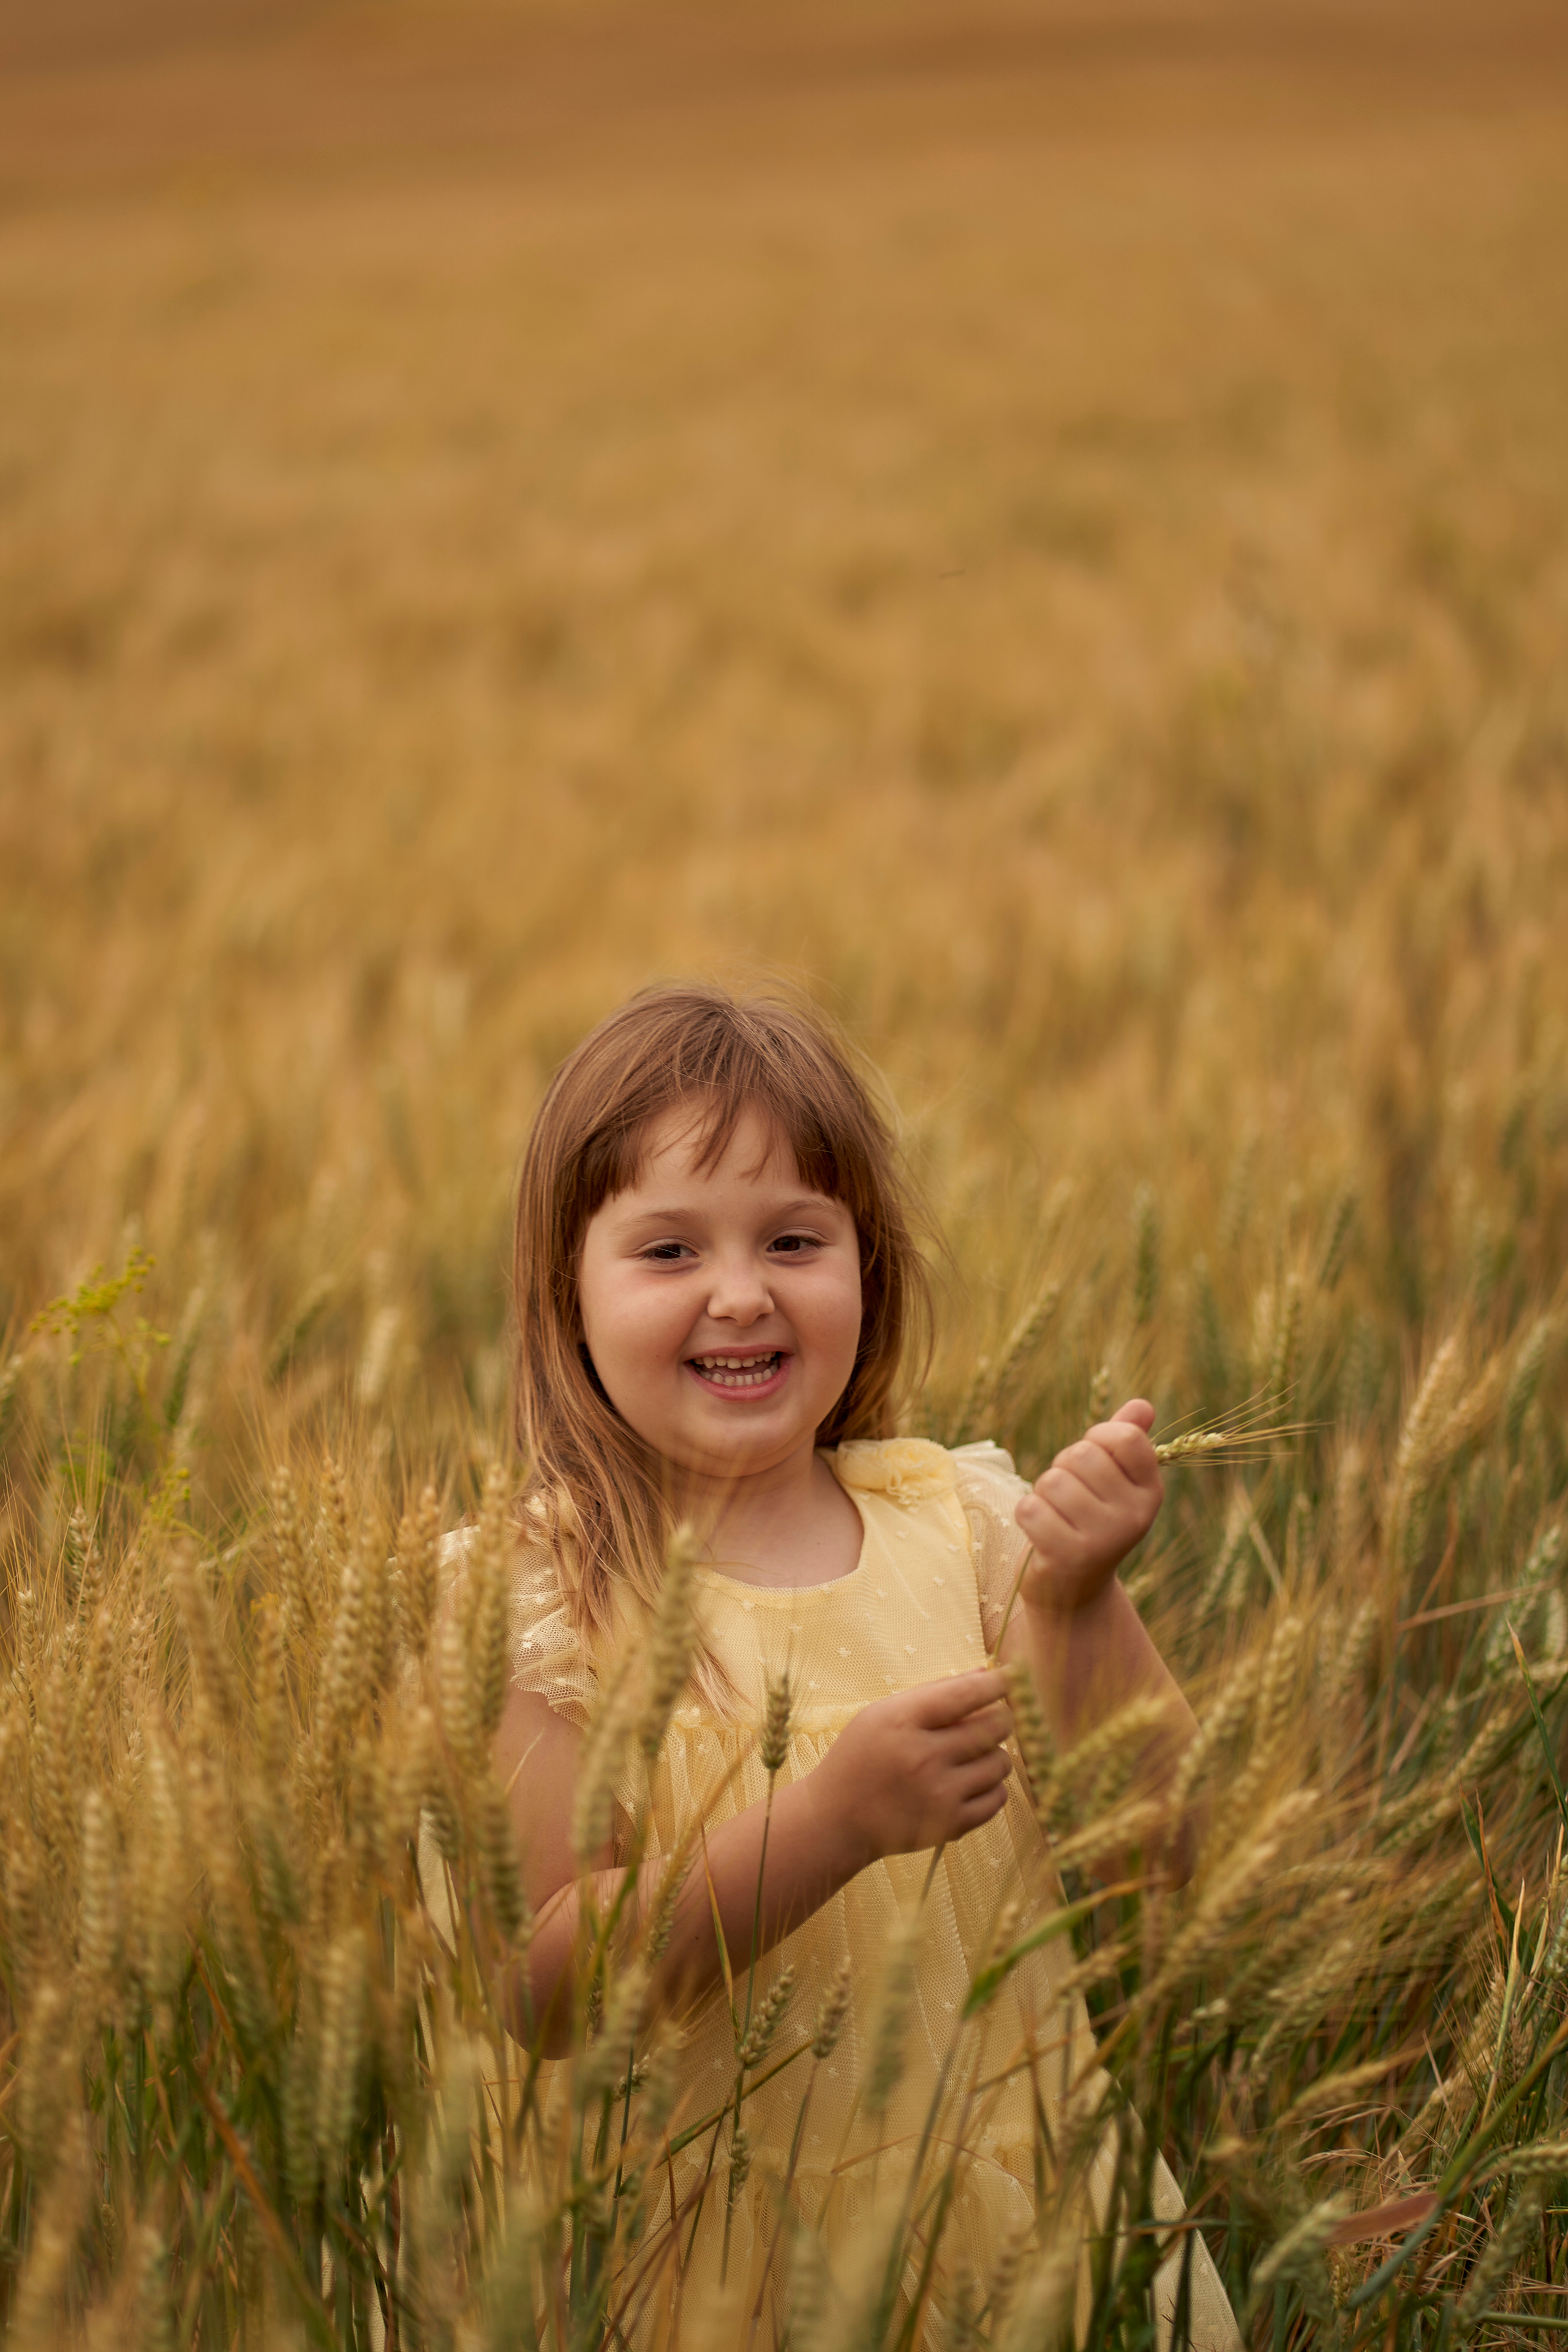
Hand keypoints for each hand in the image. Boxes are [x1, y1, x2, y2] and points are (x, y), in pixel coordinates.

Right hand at [808, 1670, 1013, 1868]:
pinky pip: (998, 1799)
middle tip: (991, 1720)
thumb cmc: (861, 1757)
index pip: (965, 1694)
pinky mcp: (950, 1825)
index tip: (1011, 1677)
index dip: (997, 1683)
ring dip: (995, 1754)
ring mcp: (939, 1794)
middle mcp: (923, 1757)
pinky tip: (971, 1782)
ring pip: (1001, 1763)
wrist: (837, 1819)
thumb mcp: (883, 1713)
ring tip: (972, 1756)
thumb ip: (934, 1692)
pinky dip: (992, 1787)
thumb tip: (986, 1673)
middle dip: (1001, 1718)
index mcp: (903, 1721)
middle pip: (994, 1727)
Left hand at [1014, 1399, 1162, 1614]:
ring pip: (1052, 1481)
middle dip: (1062, 1469)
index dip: (1097, 1438)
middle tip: (1068, 1498)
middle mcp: (1135, 1516)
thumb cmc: (1088, 1521)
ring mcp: (1104, 1539)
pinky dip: (1027, 1516)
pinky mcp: (1069, 1557)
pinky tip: (1041, 1534)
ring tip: (1056, 1517)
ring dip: (1042, 1494)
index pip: (1125, 1437)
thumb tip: (1142, 1405)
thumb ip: (1124, 1441)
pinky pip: (1030, 1508)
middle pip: (1081, 1455)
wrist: (1072, 1592)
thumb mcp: (1111, 1482)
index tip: (1093, 1460)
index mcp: (1150, 1492)